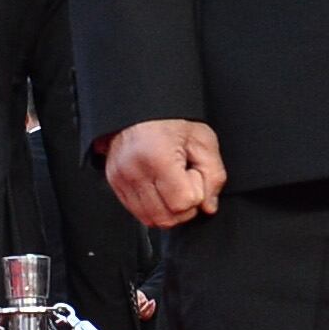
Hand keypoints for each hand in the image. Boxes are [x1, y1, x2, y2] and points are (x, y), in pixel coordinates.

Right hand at [104, 118, 224, 230]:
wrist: (139, 110)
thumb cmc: (170, 120)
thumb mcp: (202, 140)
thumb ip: (213, 175)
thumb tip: (208, 206)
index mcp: (158, 158)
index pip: (183, 203)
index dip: (197, 194)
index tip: (193, 176)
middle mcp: (135, 171)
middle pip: (167, 217)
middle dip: (184, 208)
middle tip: (186, 184)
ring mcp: (121, 179)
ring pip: (151, 220)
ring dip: (168, 210)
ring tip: (172, 187)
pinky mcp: (114, 183)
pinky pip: (137, 213)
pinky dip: (153, 207)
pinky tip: (159, 189)